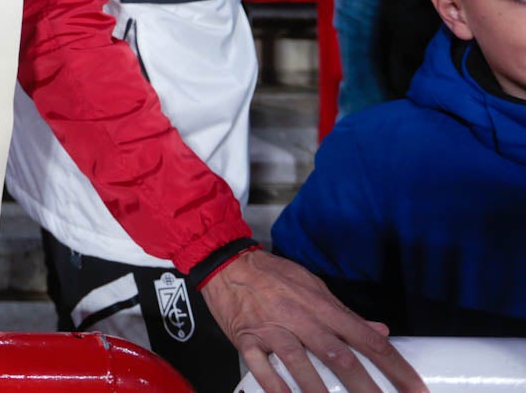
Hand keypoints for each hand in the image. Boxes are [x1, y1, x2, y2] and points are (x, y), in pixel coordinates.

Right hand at [202, 250, 424, 392]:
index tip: (415, 390)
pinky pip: (260, 366)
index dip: (395, 367)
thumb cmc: (273, 275)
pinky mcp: (247, 338)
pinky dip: (274, 385)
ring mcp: (273, 329)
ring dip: (319, 392)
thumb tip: (380, 330)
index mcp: (323, 307)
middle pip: (339, 357)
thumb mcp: (315, 287)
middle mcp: (301, 319)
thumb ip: (345, 313)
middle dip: (366, 388)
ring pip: (300, 363)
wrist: (226, 262)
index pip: (367, 340)